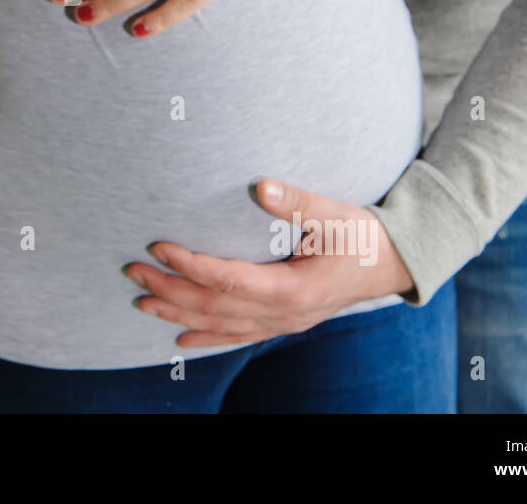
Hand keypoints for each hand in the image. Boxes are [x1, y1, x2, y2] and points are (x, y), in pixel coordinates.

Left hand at [124, 179, 414, 346]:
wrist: (393, 264)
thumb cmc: (362, 235)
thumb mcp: (333, 214)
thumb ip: (296, 202)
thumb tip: (262, 185)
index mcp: (292, 291)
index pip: (227, 280)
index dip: (189, 265)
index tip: (158, 246)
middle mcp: (282, 315)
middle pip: (214, 307)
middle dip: (169, 290)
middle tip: (133, 271)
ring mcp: (282, 324)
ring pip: (220, 326)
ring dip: (178, 315)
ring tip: (141, 303)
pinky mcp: (283, 324)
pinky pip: (237, 336)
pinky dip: (207, 338)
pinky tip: (181, 341)